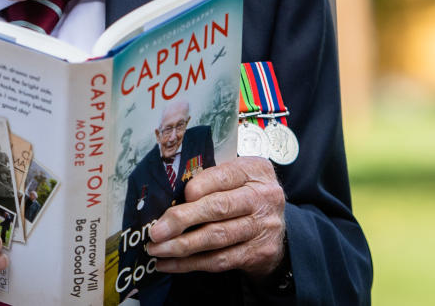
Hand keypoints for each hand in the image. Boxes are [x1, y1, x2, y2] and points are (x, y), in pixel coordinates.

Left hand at [145, 156, 285, 279]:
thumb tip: (169, 196)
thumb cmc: (245, 194)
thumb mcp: (237, 176)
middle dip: (182, 220)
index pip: (223, 176)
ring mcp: (263, 227)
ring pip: (217, 238)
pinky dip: (191, 263)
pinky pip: (220, 260)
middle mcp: (263, 198)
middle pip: (218, 208)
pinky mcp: (259, 253)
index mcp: (254, 171)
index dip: (198, 186)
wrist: (278, 225)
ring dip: (181, 246)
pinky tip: (170, 263)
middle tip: (156, 231)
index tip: (178, 196)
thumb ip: (210, 180)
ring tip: (157, 249)